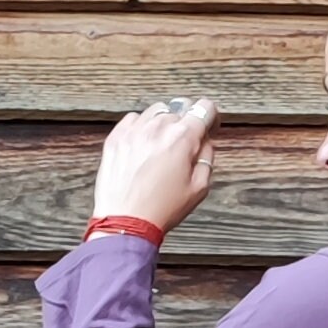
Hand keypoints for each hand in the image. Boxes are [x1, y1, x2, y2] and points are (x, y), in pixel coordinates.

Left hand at [90, 96, 220, 233]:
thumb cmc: (161, 208)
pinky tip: (145, 147)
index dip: (210, 117)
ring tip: (164, 146)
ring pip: (157, 111)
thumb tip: (205, 143)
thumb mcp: (199, 189)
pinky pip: (134, 119)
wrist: (126, 220)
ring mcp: (135, 130)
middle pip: (180, 109)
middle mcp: (158, 127)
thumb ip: (207, 158)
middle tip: (185, 147)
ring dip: (164, 123)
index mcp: (183, 137)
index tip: (208, 127)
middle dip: (187, 125)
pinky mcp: (117, 136)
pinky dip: (143, 128)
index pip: (205, 108)